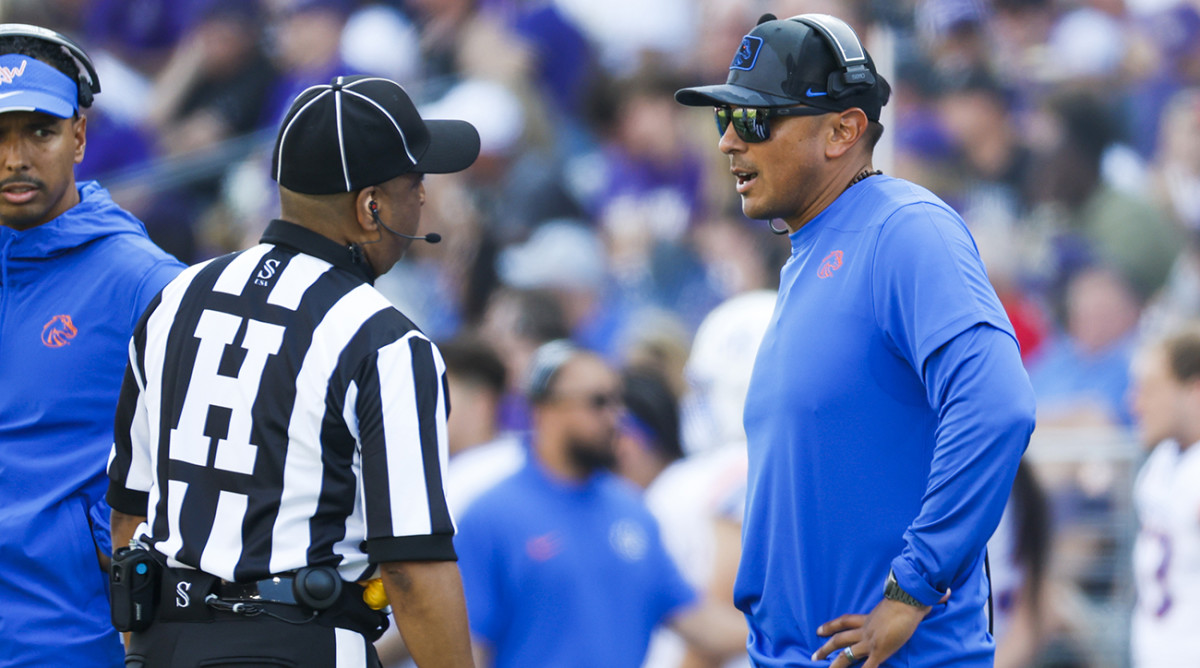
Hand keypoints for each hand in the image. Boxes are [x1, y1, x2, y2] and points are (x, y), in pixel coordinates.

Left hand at [812, 597, 932, 666]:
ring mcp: (871, 641)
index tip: (819, 630)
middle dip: (825, 648)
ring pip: (846, 655)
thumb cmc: (910, 595)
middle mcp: (866, 630)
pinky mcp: (880, 651)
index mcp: (869, 618)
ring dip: (834, 664)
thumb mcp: (906, 598)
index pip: (845, 621)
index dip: (831, 626)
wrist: (909, 599)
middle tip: (814, 656)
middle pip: (840, 639)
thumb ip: (917, 598)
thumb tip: (943, 591)